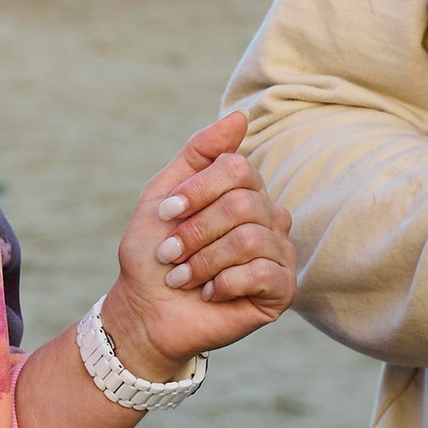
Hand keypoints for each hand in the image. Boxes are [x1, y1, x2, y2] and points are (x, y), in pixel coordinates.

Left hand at [101, 111, 294, 380]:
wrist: (145, 311)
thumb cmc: (153, 254)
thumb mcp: (165, 193)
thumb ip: (199, 152)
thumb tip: (240, 116)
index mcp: (243, 192)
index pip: (237, 168)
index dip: (197, 190)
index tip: (165, 214)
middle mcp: (268, 218)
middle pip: (242, 205)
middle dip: (195, 232)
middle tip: (169, 255)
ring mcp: (279, 254)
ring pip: (250, 239)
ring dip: (204, 261)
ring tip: (182, 277)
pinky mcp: (282, 291)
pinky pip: (264, 273)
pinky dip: (224, 283)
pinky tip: (209, 293)